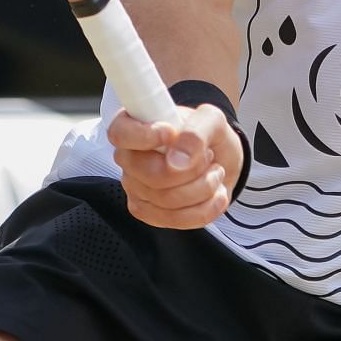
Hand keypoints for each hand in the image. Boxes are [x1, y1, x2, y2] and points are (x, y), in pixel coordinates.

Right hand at [108, 104, 243, 228]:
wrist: (221, 162)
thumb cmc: (207, 137)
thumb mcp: (212, 120)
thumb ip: (197, 131)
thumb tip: (179, 160)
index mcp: (136, 126)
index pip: (120, 133)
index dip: (143, 136)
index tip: (171, 134)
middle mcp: (130, 159)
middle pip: (151, 175)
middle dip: (192, 169)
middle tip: (208, 156)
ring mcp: (136, 189)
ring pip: (166, 200)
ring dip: (204, 187)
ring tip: (215, 172)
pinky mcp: (150, 213)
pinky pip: (177, 219)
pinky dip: (206, 207)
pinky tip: (216, 193)